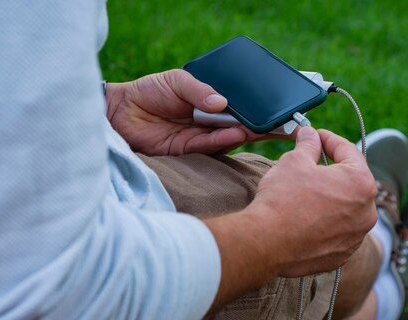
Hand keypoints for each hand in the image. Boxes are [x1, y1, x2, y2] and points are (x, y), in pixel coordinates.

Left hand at [105, 69, 266, 155]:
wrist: (120, 112)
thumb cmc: (147, 91)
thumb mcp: (177, 81)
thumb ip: (199, 90)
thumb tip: (222, 102)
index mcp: (208, 102)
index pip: (238, 106)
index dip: (257, 108)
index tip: (278, 109)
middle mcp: (207, 121)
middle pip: (240, 124)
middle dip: (263, 125)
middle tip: (287, 124)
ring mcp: (199, 136)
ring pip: (230, 137)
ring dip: (248, 133)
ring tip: (267, 128)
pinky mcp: (188, 150)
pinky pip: (210, 145)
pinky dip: (225, 140)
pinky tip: (239, 133)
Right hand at [246, 127, 377, 276]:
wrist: (266, 243)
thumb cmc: (282, 199)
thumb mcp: (294, 161)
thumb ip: (308, 144)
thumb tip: (310, 135)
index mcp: (360, 182)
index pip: (348, 151)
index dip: (329, 139)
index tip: (316, 135)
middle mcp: (366, 212)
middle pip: (351, 182)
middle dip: (332, 170)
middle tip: (311, 163)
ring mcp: (355, 237)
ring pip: (345, 209)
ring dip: (330, 199)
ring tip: (306, 193)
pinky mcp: (341, 255)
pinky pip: (337, 232)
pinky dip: (325, 223)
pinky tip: (306, 218)